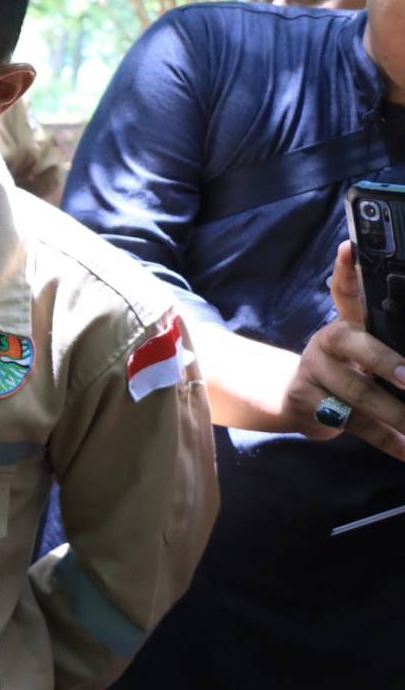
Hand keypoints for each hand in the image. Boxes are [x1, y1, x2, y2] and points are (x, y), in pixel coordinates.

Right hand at [285, 241, 404, 457]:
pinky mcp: (307, 405)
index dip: (347, 270)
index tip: (349, 248)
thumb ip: (385, 336)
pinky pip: (353, 425)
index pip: (346, 291)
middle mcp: (327, 342)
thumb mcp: (361, 347)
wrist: (294, 398)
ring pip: (356, 394)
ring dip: (395, 414)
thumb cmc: (344, 369)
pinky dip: (386, 441)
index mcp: (346, 324)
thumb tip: (390, 321)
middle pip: (355, 347)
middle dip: (386, 363)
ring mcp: (314, 374)